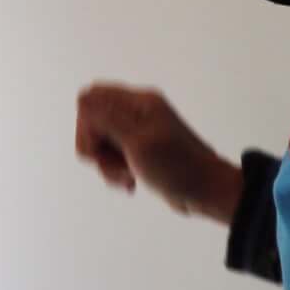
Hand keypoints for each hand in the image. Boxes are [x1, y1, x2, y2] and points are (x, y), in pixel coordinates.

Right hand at [74, 83, 242, 222]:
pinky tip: (131, 182)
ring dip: (107, 166)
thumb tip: (82, 97)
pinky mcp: (138, 152)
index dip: (87, 125)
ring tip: (127, 177)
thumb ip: (107, 119)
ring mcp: (136, 133)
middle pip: (92, 123)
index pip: (91, 98)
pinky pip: (112, 158)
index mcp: (138, 103)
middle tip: (118, 164)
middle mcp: (135, 113)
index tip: (102, 146)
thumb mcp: (138, 142)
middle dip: (97, 150)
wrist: (206, 191)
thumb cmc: (176, 166)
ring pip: (100, 144)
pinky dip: (116, 172)